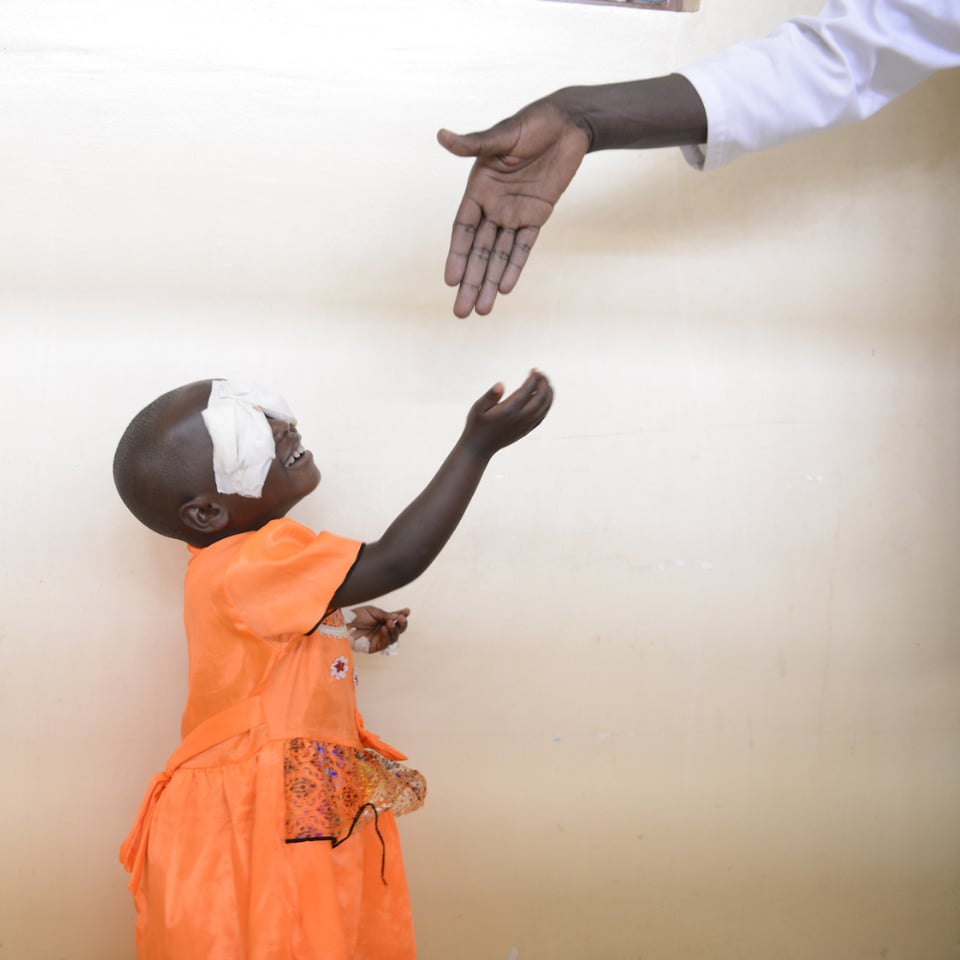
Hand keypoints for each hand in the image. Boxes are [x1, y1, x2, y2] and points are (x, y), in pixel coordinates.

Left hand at [347, 605, 409, 653]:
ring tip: (389, 622)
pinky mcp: (375, 647)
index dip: (402, 616)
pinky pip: (386, 643)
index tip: (407, 611)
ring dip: (394, 630)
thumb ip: (387, 615)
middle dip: (402, 624)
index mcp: (383, 621)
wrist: (344, 624)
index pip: (396, 620)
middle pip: (399, 630)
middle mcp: (383, 630)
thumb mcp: (374, 612)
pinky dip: (387, 636)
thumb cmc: (356, 616)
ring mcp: (380, 639)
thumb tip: (400, 615)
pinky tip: (384, 629)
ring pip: (395, 637)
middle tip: (401, 618)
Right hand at [438, 99, 588, 317]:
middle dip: (471, 281)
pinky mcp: (536, 216)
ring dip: (490, 282)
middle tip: (461, 311)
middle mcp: (492, 206)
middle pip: (478, 252)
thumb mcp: (502, 134)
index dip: (457, 255)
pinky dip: (515, 267)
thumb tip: (442, 136)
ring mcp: (514, 213)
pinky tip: (505, 289)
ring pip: (498, 255)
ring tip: (482, 311)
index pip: (463, 230)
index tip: (450, 280)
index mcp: (478, 189)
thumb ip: (474, 144)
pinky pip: (523, 247)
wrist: (568, 125)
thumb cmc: (531, 123)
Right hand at [462, 370, 552, 457]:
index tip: (534, 369)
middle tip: (541, 374)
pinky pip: (542, 416)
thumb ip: (490, 395)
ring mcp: (525, 425)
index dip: (533, 378)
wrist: (480, 448)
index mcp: (509, 410)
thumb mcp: (478, 408)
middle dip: (544, 384)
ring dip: (548, 394)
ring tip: (546, 383)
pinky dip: (546, 405)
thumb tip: (501, 384)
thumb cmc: (477, 425)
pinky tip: (544, 398)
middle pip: (541, 398)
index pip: (528, 390)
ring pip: (544, 408)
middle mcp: (520, 418)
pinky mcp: (526, 430)